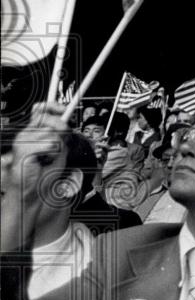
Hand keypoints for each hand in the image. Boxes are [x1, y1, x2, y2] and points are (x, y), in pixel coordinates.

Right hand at [2, 103, 70, 251]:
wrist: (33, 192)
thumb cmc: (44, 174)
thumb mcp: (58, 150)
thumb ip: (61, 135)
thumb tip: (66, 121)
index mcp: (32, 132)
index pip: (40, 110)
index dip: (53, 106)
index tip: (63, 109)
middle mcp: (25, 134)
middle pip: (51, 121)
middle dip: (61, 132)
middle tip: (57, 148)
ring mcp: (22, 141)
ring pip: (53, 134)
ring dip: (56, 148)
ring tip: (46, 159)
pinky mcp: (23, 150)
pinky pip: (51, 144)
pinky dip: (53, 153)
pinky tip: (43, 161)